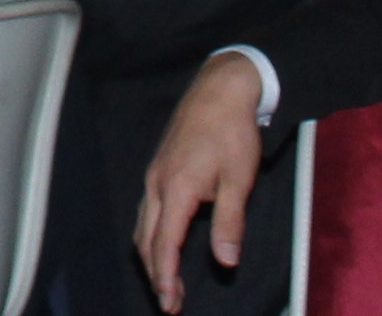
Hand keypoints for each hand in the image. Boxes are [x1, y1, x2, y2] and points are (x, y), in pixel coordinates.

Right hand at [136, 54, 269, 306]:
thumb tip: (225, 262)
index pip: (165, 244)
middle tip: (169, 303)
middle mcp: (157, 184)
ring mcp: (155, 174)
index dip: (166, 276)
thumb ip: (230, 223)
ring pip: (144, 225)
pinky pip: (148, 209)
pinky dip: (152, 235)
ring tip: (165, 281)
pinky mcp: (159, 166)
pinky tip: (164, 241)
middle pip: (147, 239)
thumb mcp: (238, 180)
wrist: (221, 88)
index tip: (170, 303)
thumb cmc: (233, 133)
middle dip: (156, 274)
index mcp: (176, 189)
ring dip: (152, 256)